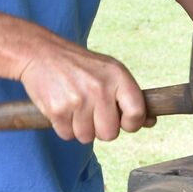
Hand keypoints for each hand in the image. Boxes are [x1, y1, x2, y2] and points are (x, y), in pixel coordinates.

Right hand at [18, 38, 149, 143]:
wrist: (41, 53)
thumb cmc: (80, 66)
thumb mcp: (110, 72)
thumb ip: (131, 97)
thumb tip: (151, 121)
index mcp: (118, 76)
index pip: (137, 114)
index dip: (131, 124)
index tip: (122, 121)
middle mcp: (100, 87)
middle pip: (110, 134)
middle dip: (100, 129)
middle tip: (92, 112)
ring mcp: (78, 99)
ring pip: (87, 138)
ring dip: (80, 128)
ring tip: (75, 108)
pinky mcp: (57, 109)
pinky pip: (67, 135)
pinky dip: (64, 127)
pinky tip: (63, 108)